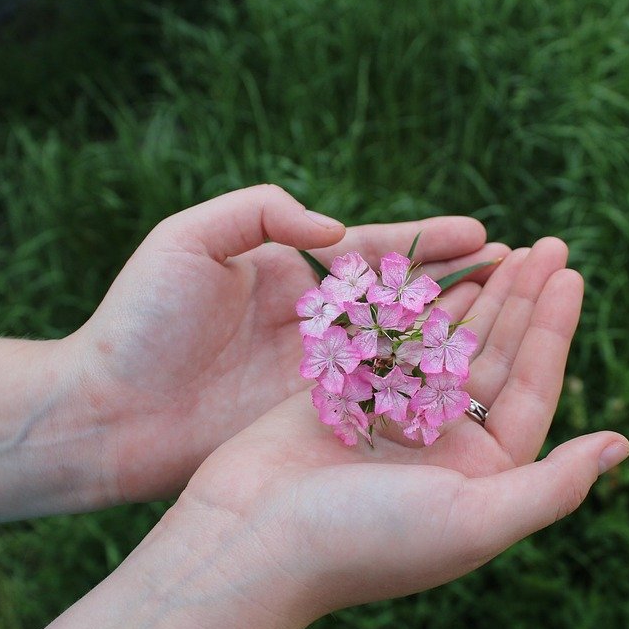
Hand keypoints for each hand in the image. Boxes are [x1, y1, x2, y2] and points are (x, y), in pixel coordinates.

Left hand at [64, 185, 506, 504]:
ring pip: (406, 346)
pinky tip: (471, 377)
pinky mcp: (316, 419)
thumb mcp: (189, 239)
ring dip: (460, 330)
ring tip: (517, 315)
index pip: (379, 250)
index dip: (432, 241)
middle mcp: (317, 321)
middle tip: (523, 269)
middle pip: (407, 296)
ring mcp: (322, 373)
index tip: (483, 233)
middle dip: (464, 281)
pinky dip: (428, 384)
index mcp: (292, 271)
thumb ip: (260, 210)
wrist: (105, 411)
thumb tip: (336, 229)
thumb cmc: (139, 320)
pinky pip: (384, 396)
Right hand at [152, 239, 628, 628]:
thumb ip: (552, 487)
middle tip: (551, 244)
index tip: (571, 275)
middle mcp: (442, 445)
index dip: (554, 331)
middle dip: (523, 301)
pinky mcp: (347, 394)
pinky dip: (416, 304)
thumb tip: (621, 445)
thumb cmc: (365, 540)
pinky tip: (441, 269)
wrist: (248, 542)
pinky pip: (393, 338)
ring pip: (447, 343)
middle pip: (495, 358)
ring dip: (479, 295)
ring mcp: (393, 417)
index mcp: (480, 477)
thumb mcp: (475, 520)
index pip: (529, 389)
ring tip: (508, 246)